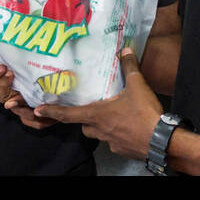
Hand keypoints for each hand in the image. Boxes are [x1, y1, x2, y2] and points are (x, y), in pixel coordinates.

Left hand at [34, 49, 162, 158]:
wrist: (162, 141)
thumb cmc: (144, 113)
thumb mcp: (137, 86)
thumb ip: (129, 67)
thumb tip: (125, 50)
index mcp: (98, 114)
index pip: (68, 114)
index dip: (52, 112)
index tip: (38, 111)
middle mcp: (100, 130)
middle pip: (83, 125)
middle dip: (83, 118)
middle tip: (90, 108)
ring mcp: (110, 142)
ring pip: (97, 134)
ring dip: (100, 126)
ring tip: (111, 115)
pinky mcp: (122, 150)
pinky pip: (113, 141)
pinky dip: (115, 134)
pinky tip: (126, 126)